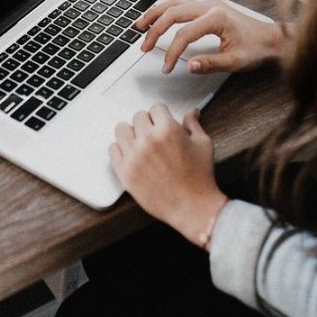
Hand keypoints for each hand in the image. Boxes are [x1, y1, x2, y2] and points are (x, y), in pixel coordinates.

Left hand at [109, 104, 227, 247]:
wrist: (192, 208)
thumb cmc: (200, 177)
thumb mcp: (203, 144)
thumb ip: (193, 124)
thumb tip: (192, 112)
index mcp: (167, 130)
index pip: (156, 108)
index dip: (162, 115)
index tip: (163, 122)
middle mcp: (148, 140)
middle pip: (138, 117)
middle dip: (148, 123)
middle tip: (155, 135)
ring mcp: (133, 156)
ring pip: (121, 129)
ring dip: (131, 133)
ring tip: (141, 142)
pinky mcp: (124, 172)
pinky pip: (113, 149)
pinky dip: (121, 149)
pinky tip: (132, 154)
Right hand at [136, 0, 286, 73]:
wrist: (272, 38)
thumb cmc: (257, 48)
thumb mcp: (235, 62)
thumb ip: (211, 64)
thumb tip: (189, 66)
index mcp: (216, 18)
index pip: (184, 34)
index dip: (172, 52)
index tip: (167, 67)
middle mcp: (210, 6)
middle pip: (173, 13)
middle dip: (155, 30)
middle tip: (144, 46)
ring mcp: (208, 4)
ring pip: (174, 3)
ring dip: (155, 14)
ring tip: (140, 25)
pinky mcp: (208, 6)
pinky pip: (180, 3)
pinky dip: (165, 10)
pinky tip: (157, 17)